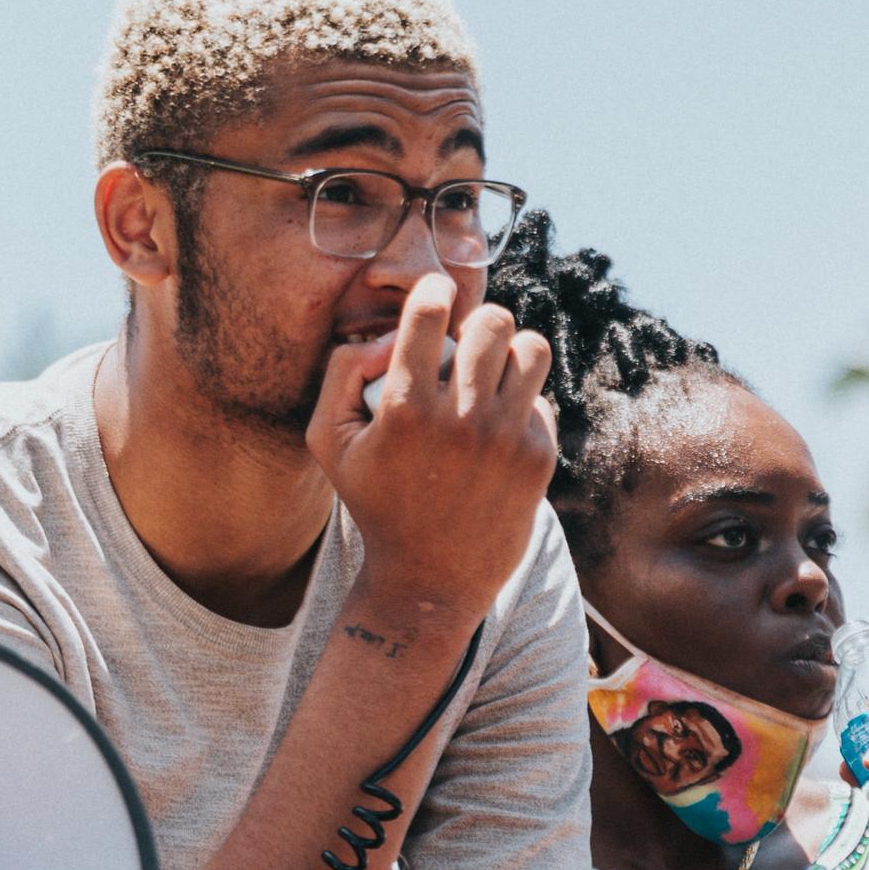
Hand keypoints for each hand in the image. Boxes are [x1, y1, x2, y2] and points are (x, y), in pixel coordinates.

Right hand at [307, 273, 556, 616]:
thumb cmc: (374, 501)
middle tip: (467, 347)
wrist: (429, 578)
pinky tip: (496, 428)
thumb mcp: (328, 442)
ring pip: (531, 349)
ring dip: (510, 353)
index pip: (431, 313)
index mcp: (404, 409)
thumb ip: (339, 374)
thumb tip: (386, 337)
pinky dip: (519, 404)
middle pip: (492, 321)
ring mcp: (505, 439)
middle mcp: (460, 420)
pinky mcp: (538, 459)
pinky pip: (540, 398)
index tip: (436, 295)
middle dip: (478, 324)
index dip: (434, 291)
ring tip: (492, 374)